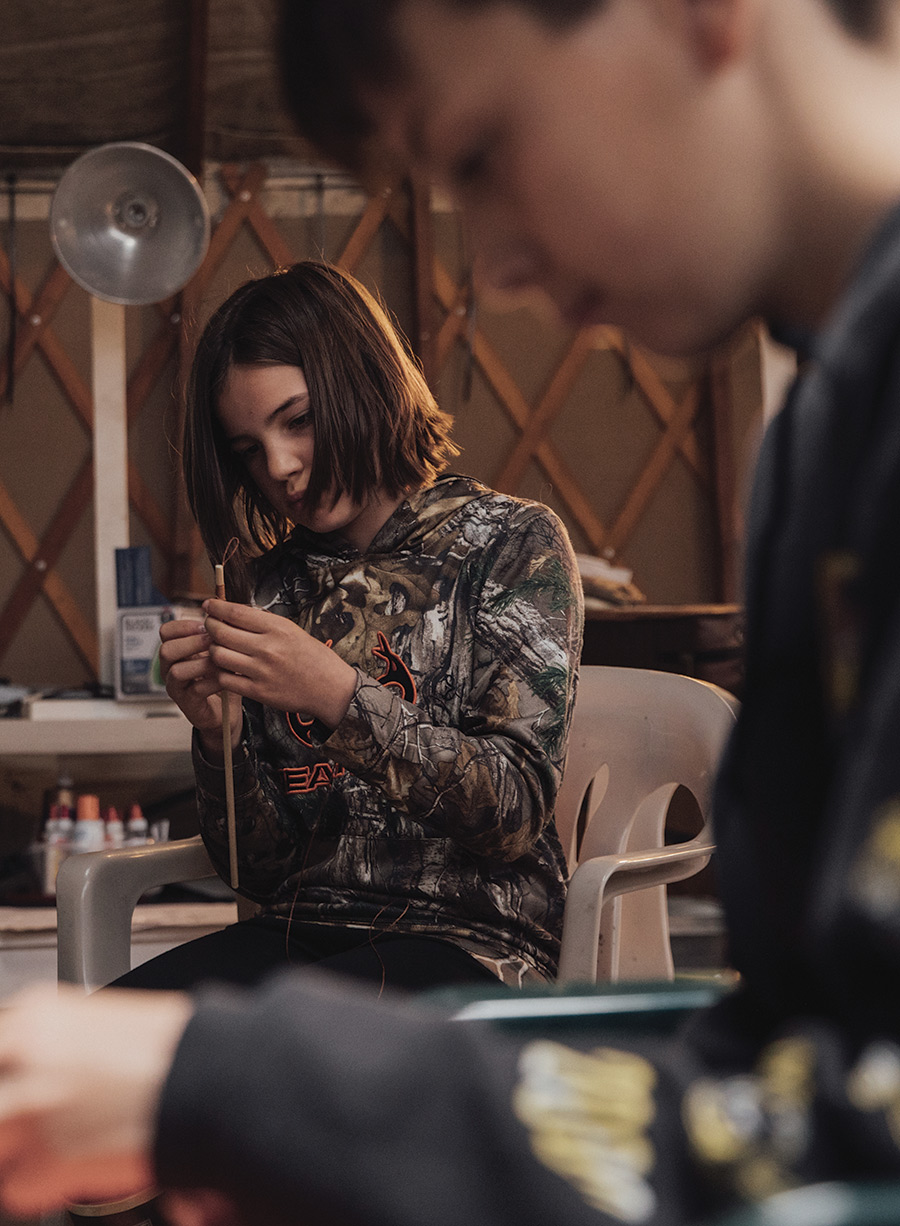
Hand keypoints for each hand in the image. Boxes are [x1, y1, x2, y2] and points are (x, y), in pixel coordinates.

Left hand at [0, 984, 192, 1216]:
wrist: (210, 1077)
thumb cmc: (178, 1047)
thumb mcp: (107, 1019)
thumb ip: (60, 1041)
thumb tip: (48, 1066)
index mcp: (39, 1014)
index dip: (8, 1077)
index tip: (15, 1086)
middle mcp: (27, 1056)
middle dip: (10, 1112)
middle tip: (38, 1118)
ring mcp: (33, 1107)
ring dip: (17, 1150)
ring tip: (55, 1147)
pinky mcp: (47, 1159)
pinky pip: (16, 1188)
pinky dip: (39, 1187)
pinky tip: (71, 1170)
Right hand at [158, 617, 242, 759]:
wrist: (226, 710)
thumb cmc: (222, 676)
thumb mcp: (220, 651)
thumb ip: (219, 634)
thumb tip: (227, 612)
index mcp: (178, 651)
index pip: (166, 631)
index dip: (184, 625)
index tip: (205, 623)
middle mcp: (171, 668)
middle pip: (166, 650)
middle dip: (191, 642)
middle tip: (212, 641)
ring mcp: (177, 686)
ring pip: (176, 670)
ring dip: (201, 662)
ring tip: (219, 660)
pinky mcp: (188, 703)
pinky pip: (194, 689)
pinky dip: (211, 681)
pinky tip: (225, 677)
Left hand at [202, 599, 357, 728]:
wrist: (330, 688)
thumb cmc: (313, 658)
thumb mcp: (292, 630)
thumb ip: (263, 622)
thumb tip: (234, 612)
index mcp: (277, 628)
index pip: (235, 613)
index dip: (216, 607)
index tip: (209, 605)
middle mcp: (267, 648)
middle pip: (221, 632)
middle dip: (210, 626)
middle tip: (210, 625)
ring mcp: (261, 671)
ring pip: (219, 655)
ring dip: (213, 650)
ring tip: (218, 647)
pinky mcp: (258, 692)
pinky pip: (225, 679)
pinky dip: (220, 672)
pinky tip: (225, 668)